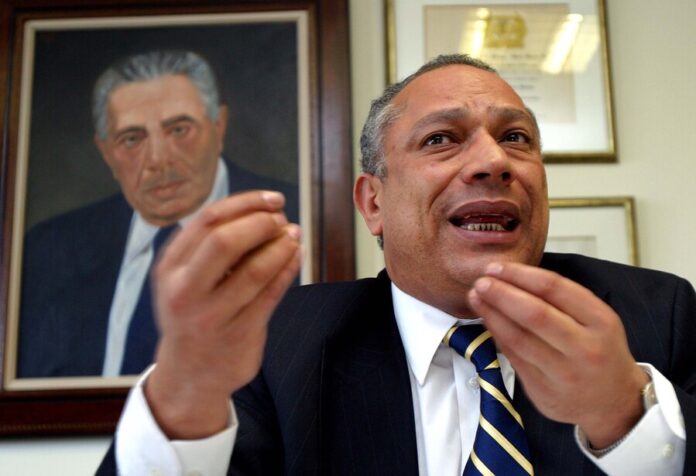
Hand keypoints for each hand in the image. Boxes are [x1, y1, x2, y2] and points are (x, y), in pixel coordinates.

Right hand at [145, 190, 301, 438]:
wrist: (189, 374)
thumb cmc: (192, 314)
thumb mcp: (183, 278)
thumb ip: (208, 245)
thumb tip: (259, 209)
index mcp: (170, 268)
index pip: (208, 220)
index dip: (246, 204)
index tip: (272, 199)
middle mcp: (185, 291)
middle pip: (225, 241)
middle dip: (261, 223)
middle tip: (281, 219)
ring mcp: (212, 315)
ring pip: (255, 269)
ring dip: (281, 246)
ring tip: (293, 235)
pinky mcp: (240, 333)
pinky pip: (272, 294)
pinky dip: (289, 269)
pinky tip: (296, 256)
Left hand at [468, 262, 648, 448]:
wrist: (615, 404)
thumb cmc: (599, 351)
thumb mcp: (597, 320)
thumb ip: (562, 299)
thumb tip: (511, 276)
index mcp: (601, 321)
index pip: (554, 288)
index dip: (520, 275)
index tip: (496, 267)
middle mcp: (585, 348)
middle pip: (535, 313)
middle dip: (502, 293)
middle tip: (481, 281)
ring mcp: (564, 373)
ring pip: (518, 338)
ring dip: (492, 314)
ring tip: (476, 297)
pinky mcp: (543, 390)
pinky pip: (513, 357)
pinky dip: (496, 335)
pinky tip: (487, 320)